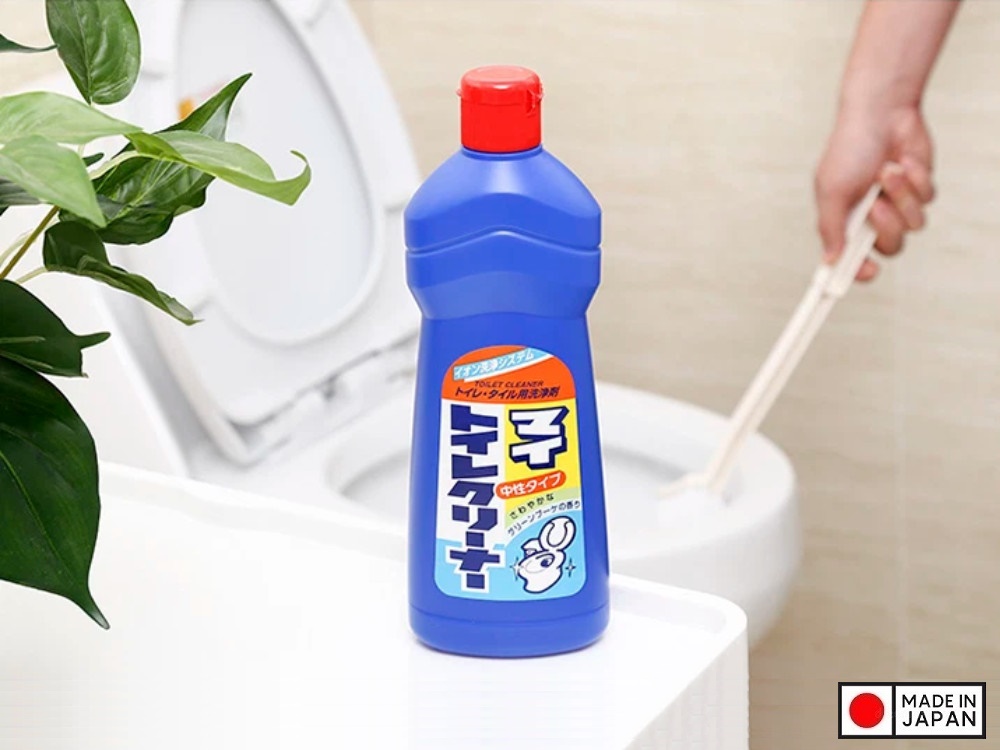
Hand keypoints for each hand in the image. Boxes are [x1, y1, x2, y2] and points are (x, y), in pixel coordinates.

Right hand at [814, 104, 934, 280]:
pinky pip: (926, 200)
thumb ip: (831, 228)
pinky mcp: (919, 189)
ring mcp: (897, 204)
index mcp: (845, 222)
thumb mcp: (831, 191)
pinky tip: (902, 162)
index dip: (858, 271)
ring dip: (901, 197)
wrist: (882, 113)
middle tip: (875, 206)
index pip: (851, 260)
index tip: (866, 270)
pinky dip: (915, 180)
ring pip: (913, 224)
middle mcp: (871, 218)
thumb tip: (829, 261)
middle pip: (890, 247)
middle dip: (887, 227)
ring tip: (888, 172)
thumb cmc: (849, 149)